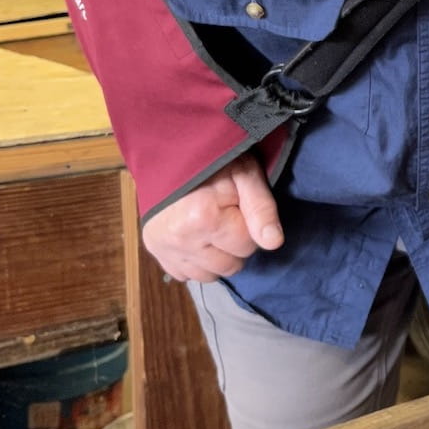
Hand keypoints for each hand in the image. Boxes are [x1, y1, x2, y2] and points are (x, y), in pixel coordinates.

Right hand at [142, 153, 283, 281]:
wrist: (171, 153)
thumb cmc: (214, 162)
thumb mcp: (246, 174)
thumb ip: (262, 207)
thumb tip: (273, 243)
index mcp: (203, 217)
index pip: (248, 245)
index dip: (250, 225)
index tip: (239, 205)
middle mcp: (180, 239)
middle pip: (230, 266)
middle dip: (234, 243)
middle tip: (226, 214)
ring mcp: (164, 248)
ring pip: (209, 276)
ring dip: (216, 256)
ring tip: (212, 226)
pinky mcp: (155, 252)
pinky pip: (186, 275)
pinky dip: (196, 262)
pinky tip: (196, 237)